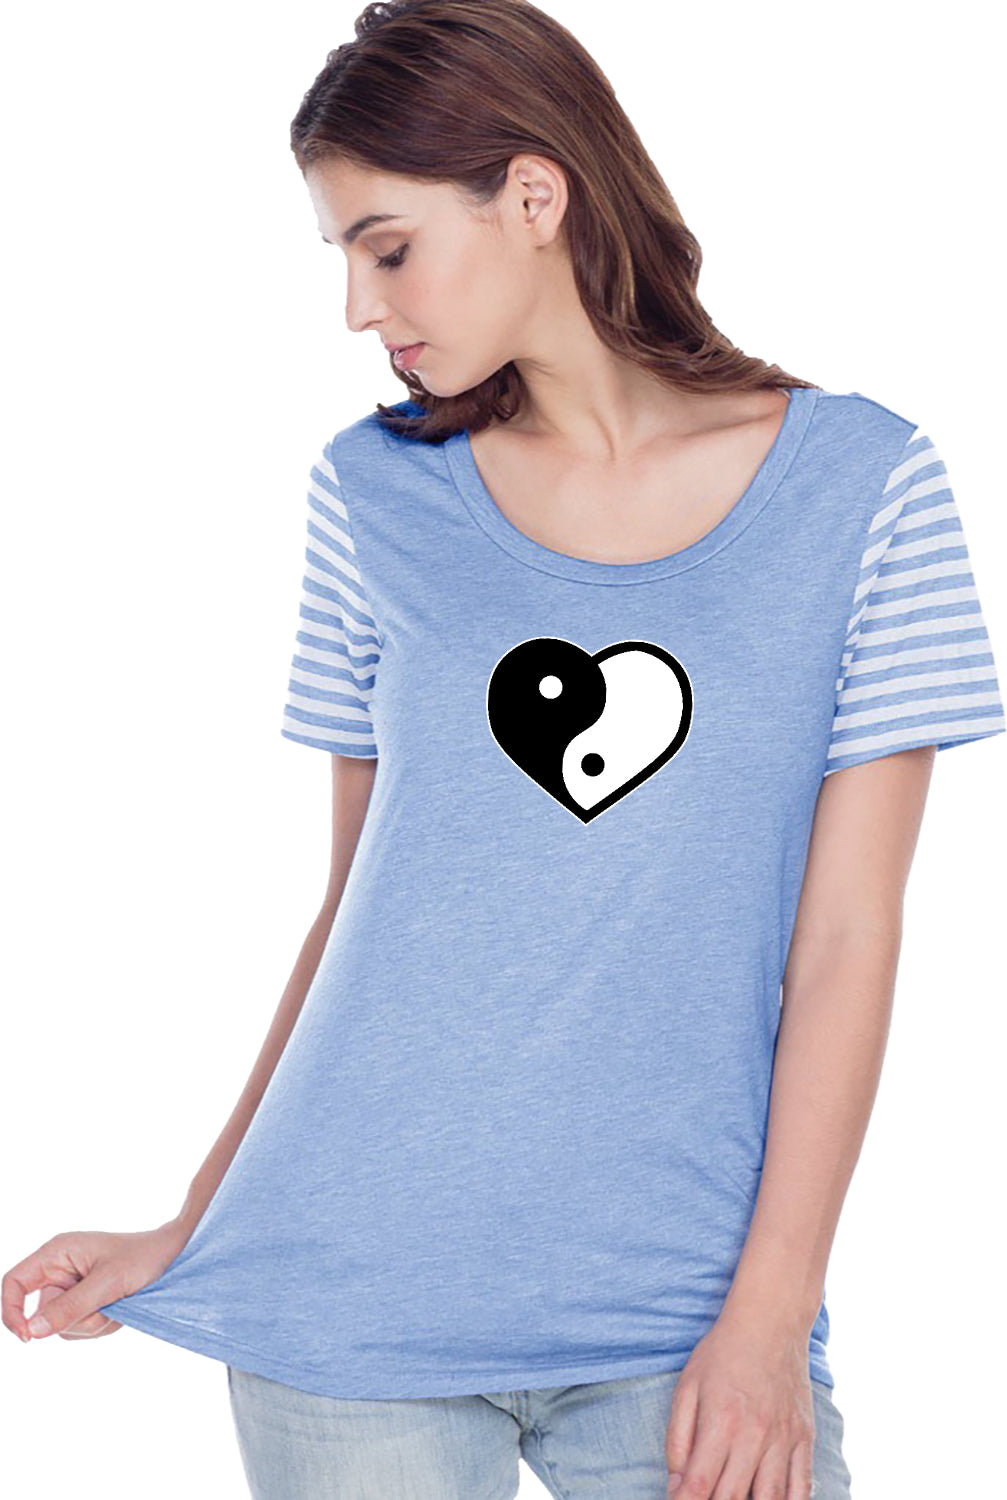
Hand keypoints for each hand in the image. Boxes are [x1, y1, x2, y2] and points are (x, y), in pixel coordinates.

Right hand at [2, 1220, 190, 1342]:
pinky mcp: (85, 1302)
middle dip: (73, 1319)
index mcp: (57, 1253)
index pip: (13, 1282)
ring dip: (91, 1324)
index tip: (28, 1336)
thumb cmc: (144, 1258)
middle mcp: (59, 1270)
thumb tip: (32, 1330)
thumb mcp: (108, 1283)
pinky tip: (119, 1308)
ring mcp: (72, 1288)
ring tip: (117, 1303)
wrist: (175, 1256)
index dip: (11, 1311)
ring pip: (61, 1327)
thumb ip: (70, 1307)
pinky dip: (100, 1325)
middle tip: (106, 1306)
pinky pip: (79, 1329)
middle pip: (41, 1313)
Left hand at [664, 1307, 815, 1498]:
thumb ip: (678, 1438)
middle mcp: (754, 1436)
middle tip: (702, 1499)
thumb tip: (675, 1483)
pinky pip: (801, 1489)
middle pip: (732, 1499)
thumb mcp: (687, 1386)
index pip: (700, 1485)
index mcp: (721, 1422)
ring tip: (733, 1498)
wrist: (770, 1321)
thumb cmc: (722, 1353)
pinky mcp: (804, 1439)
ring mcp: (783, 1440)